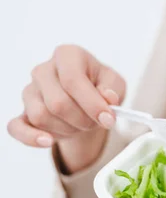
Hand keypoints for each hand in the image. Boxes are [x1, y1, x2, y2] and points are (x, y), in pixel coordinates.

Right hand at [7, 45, 125, 172]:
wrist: (87, 101)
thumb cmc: (100, 87)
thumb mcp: (115, 84)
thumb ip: (113, 89)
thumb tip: (108, 98)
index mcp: (67, 56)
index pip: (72, 79)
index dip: (92, 104)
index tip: (108, 119)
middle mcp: (43, 70)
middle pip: (58, 103)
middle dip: (83, 120)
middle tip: (96, 122)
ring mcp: (30, 91)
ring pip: (42, 117)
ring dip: (68, 129)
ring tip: (81, 124)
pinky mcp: (23, 112)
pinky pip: (17, 127)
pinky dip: (31, 137)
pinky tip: (48, 141)